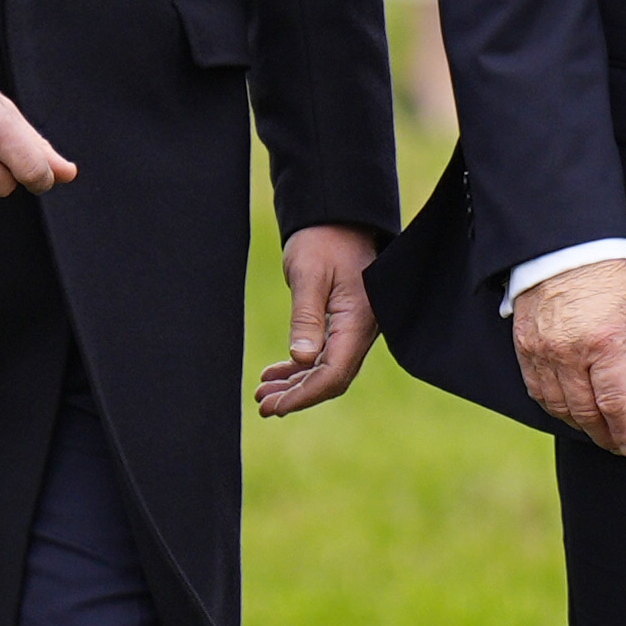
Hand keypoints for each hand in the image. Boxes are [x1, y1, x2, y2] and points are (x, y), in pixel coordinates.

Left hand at [256, 226, 381, 415]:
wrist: (338, 219)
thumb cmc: (324, 240)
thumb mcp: (309, 274)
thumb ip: (306, 317)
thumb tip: (302, 359)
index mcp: (358, 320)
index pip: (334, 373)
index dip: (305, 395)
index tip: (275, 406)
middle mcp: (362, 330)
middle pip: (332, 378)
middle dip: (298, 395)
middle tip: (263, 405)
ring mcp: (355, 329)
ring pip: (327, 370)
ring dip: (296, 384)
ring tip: (263, 393)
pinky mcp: (345, 324)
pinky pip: (325, 355)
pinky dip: (301, 367)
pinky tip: (276, 375)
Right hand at [512, 257, 625, 455]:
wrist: (563, 244)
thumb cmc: (606, 271)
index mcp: (604, 342)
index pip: (614, 402)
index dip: (623, 430)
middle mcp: (570, 353)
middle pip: (585, 411)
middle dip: (603, 434)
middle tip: (615, 444)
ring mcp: (543, 352)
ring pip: (558, 405)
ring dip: (577, 424)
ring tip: (594, 429)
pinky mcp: (525, 346)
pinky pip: (536, 389)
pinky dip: (552, 406)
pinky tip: (566, 409)